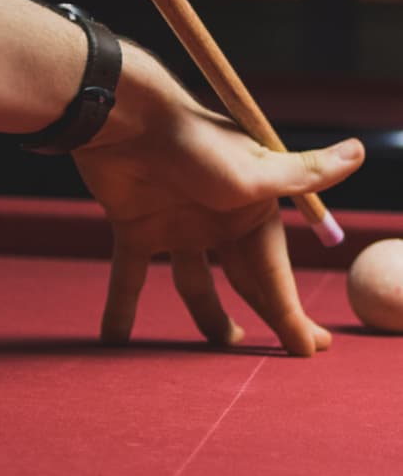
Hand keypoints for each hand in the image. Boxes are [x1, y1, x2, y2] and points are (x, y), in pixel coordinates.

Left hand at [70, 45, 364, 355]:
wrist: (125, 122)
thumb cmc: (193, 144)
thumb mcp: (255, 169)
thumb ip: (306, 173)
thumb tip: (360, 151)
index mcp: (250, 209)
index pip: (276, 271)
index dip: (293, 313)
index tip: (310, 349)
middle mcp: (215, 220)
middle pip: (242, 278)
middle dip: (266, 313)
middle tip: (284, 353)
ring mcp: (175, 226)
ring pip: (192, 283)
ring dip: (206, 317)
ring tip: (221, 346)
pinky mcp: (133, 228)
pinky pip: (129, 278)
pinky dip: (121, 308)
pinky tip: (115, 339)